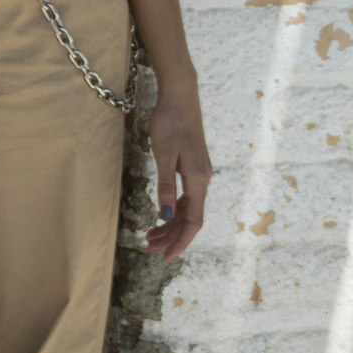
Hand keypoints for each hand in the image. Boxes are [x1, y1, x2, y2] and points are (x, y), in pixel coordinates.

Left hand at [144, 83, 212, 261]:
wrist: (179, 95)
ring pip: (188, 207)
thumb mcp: (164, 155)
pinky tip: (162, 213)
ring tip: (151, 235)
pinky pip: (186, 195)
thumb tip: (166, 216)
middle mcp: (203, 179)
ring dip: (171, 223)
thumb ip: (166, 186)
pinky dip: (174, 208)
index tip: (166, 257)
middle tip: (149, 248)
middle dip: (171, 236)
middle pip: (190, 217)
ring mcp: (200, 172)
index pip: (193, 221)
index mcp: (198, 180)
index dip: (180, 241)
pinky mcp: (194, 165)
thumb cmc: (169, 122)